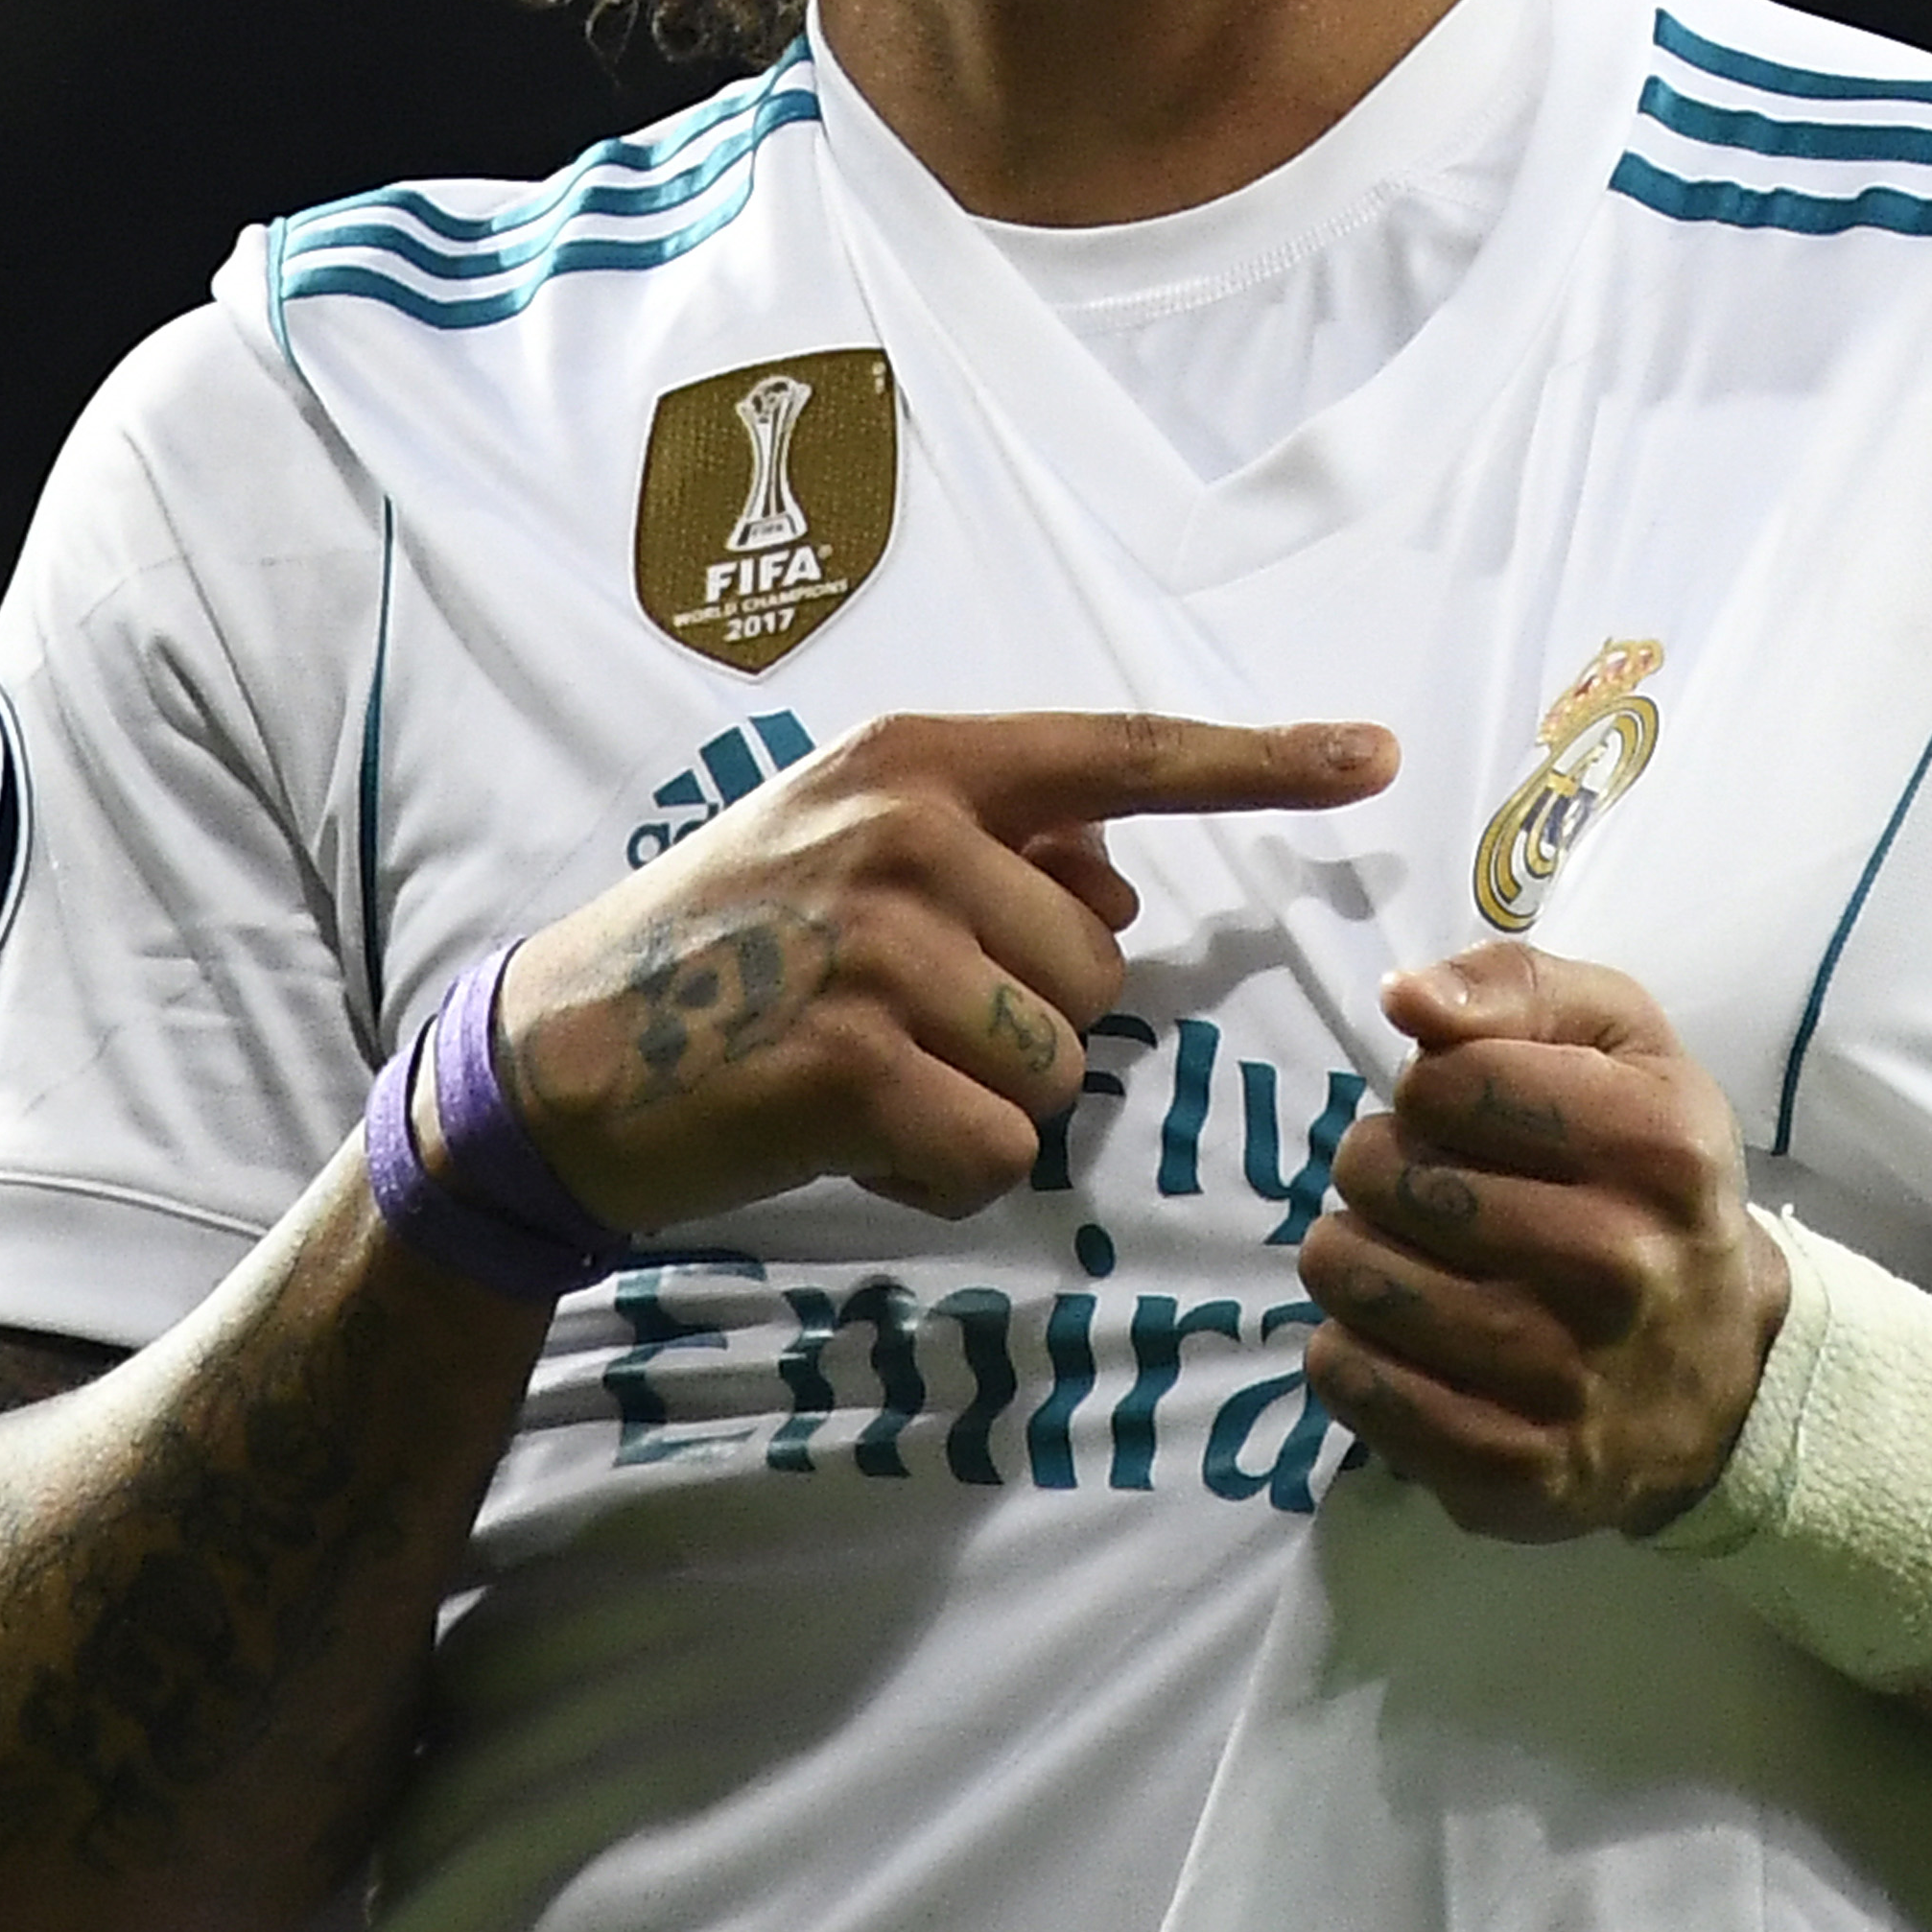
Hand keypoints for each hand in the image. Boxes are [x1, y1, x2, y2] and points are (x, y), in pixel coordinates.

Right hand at [488, 712, 1393, 1236]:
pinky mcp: (854, 1060)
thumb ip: (992, 847)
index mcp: (917, 760)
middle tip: (893, 1029)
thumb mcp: (842, 847)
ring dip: (981, 1107)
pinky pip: (997, 1151)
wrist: (554, 1062)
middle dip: (1024, 1028)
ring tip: (862, 1081)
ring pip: (1058, 1069)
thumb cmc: (717, 953)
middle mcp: (908, 832)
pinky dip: (940, 1176)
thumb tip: (1119, 892)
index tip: (1377, 758)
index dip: (1261, 762)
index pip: (1123, 754)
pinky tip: (852, 1143)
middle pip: (1100, 971)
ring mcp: (881, 943)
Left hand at [1295, 944, 1792, 1543]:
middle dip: (1379, 1167)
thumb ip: (1518, 988)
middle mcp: (1620, 1264)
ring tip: (1398, 1256)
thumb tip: (1405, 999)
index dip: (1429, 1089)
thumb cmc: (1651, 1183)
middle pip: (1387, 1175)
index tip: (1458, 1117)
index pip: (1445, 1081)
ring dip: (1350, 1254)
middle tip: (1418, 1190)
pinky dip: (1346, 1348)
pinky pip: (1351, 1380)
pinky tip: (1395, 1336)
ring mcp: (1566, 1378)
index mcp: (1658, 1146)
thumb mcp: (1626, 1050)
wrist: (1725, 1376)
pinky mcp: (1512, 1471)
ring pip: (1353, 1276)